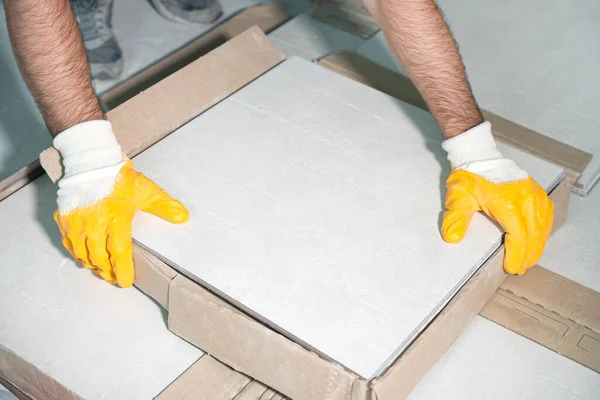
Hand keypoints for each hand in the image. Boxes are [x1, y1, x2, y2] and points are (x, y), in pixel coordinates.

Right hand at [52, 121, 187, 286]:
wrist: (91, 160)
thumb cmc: (119, 177)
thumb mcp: (146, 190)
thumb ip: (164, 206)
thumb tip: (183, 218)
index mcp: (116, 216)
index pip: (119, 250)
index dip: (122, 269)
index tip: (125, 281)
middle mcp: (94, 221)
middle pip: (98, 256)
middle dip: (107, 271)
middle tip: (113, 278)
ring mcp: (76, 220)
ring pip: (82, 252)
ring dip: (92, 264)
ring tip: (100, 270)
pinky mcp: (64, 217)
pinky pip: (68, 242)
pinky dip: (77, 252)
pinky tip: (84, 256)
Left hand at [440, 122, 553, 274]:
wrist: (478, 155)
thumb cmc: (470, 176)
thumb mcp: (458, 198)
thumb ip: (455, 219)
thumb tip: (452, 238)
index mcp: (508, 203)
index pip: (519, 236)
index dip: (517, 255)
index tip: (511, 268)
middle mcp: (526, 199)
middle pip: (534, 236)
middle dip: (528, 256)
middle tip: (519, 269)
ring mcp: (534, 194)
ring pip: (543, 227)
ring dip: (537, 246)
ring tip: (528, 260)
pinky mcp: (537, 191)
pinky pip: (547, 215)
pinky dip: (543, 231)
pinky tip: (538, 239)